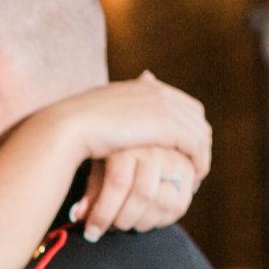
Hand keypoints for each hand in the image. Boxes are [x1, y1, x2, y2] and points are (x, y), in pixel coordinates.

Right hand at [64, 75, 211, 236]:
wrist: (69, 128)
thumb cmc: (73, 129)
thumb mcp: (98, 118)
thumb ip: (114, 118)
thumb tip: (114, 128)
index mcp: (143, 87)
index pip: (181, 103)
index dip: (187, 127)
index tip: (183, 150)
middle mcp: (158, 91)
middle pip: (194, 116)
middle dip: (198, 141)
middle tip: (195, 167)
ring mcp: (165, 106)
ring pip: (199, 132)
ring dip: (200, 156)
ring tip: (194, 179)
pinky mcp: (169, 125)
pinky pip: (196, 146)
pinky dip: (199, 163)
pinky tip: (192, 181)